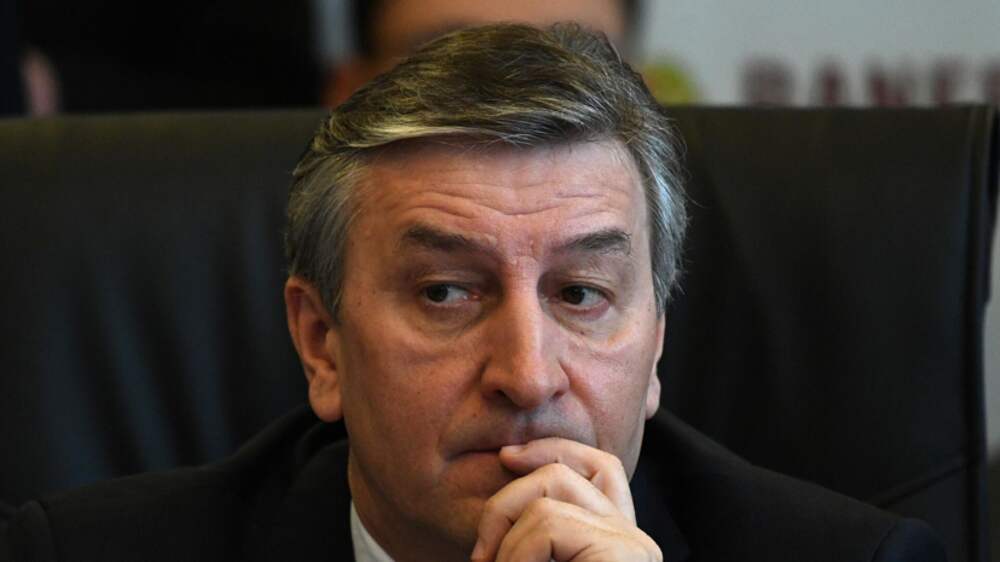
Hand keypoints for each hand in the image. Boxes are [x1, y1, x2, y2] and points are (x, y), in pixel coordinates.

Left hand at [470, 438, 661, 561]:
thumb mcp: (538, 554)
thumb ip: (533, 528)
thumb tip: (508, 462)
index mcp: (618, 538)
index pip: (598, 465)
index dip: (550, 448)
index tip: (506, 456)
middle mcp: (635, 539)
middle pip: (566, 471)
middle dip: (506, 501)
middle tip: (481, 553)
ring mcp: (634, 546)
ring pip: (551, 491)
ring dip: (506, 540)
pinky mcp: (625, 554)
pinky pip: (550, 523)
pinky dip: (517, 552)